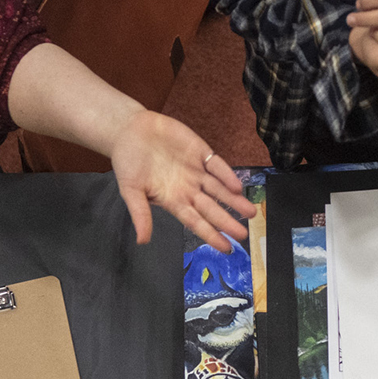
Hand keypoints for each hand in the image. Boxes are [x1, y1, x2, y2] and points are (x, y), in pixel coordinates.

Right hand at [108, 109, 254, 251]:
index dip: (211, 235)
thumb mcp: (130, 190)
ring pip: (219, 189)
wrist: (128, 130)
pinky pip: (216, 165)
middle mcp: (189, 188)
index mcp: (174, 201)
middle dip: (227, 221)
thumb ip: (140, 214)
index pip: (196, 222)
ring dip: (234, 200)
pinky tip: (236, 186)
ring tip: (250, 212)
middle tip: (244, 235)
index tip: (226, 248)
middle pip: (212, 208)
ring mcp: (196, 170)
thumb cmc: (127, 162)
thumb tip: (142, 241)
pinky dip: (226, 175)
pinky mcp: (200, 151)